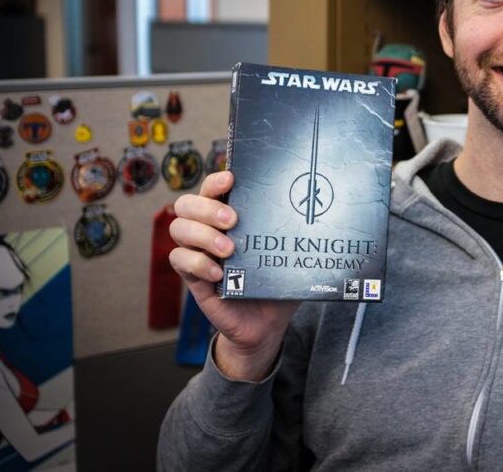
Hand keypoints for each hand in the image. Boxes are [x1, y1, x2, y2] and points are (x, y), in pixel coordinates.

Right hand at [169, 171, 299, 379]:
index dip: (216, 181)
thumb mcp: (290, 256)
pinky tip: (220, 274)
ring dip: (202, 235)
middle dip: (206, 207)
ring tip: (229, 250)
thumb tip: (323, 212)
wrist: (267, 323)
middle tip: (232, 220)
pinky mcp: (193, 277)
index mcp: (230, 216)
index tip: (231, 179)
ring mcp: (198, 252)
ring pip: (178, 228)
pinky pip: (179, 261)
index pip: (212, 189)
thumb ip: (297, 236)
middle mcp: (208, 229)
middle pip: (186, 204)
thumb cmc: (278, 282)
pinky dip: (198, 264)